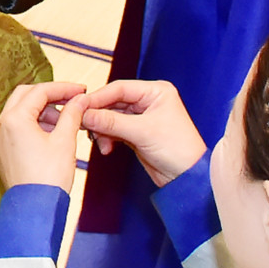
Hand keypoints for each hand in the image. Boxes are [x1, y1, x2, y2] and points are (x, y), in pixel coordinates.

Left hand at [0, 81, 88, 190]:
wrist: (35, 210)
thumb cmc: (49, 178)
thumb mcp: (64, 141)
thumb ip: (72, 114)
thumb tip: (80, 99)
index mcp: (14, 119)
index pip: (39, 91)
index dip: (63, 88)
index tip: (81, 91)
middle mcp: (0, 125)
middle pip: (25, 96)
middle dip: (50, 97)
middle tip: (71, 102)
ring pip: (20, 111)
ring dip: (42, 112)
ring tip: (65, 124)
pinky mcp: (1, 150)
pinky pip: (16, 127)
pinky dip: (33, 125)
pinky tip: (52, 135)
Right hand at [80, 79, 205, 186]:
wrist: (188, 179)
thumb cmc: (178, 150)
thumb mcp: (142, 133)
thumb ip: (111, 122)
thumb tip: (84, 114)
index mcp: (156, 91)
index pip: (120, 88)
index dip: (98, 97)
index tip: (79, 106)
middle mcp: (148, 101)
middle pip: (113, 102)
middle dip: (98, 115)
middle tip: (82, 124)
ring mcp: (142, 117)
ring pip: (111, 117)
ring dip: (102, 129)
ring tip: (98, 141)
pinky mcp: (137, 132)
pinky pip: (114, 130)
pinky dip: (107, 138)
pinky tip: (106, 148)